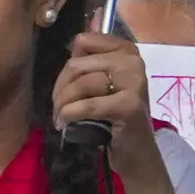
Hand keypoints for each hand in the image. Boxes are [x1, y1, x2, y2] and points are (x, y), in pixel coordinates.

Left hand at [47, 26, 156, 156]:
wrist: (136, 151)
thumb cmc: (115, 118)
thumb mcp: (103, 84)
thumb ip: (89, 62)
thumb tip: (70, 47)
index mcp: (126, 50)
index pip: (83, 41)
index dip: (67, 67)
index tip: (65, 87)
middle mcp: (133, 61)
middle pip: (77, 64)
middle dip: (60, 89)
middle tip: (58, 108)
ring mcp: (134, 81)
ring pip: (81, 84)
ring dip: (63, 104)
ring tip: (61, 118)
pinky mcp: (129, 105)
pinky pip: (88, 105)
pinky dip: (70, 114)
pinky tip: (66, 123)